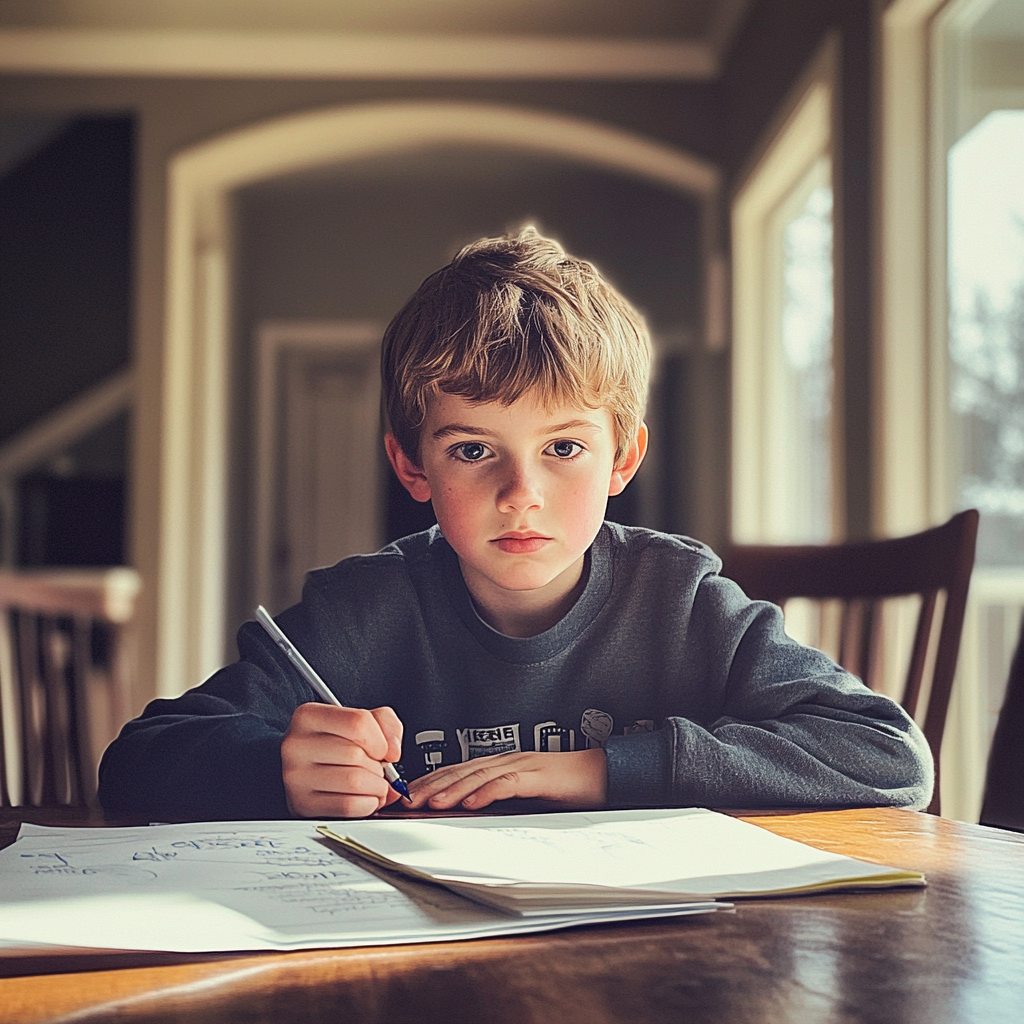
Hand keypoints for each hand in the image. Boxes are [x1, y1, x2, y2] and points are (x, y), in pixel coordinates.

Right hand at [281, 703, 403, 817]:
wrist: (307, 768)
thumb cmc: (335, 743)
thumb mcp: (360, 719)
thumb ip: (385, 723)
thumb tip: (392, 750)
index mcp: (309, 716)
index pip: (358, 723)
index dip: (380, 739)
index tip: (382, 748)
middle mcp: (296, 745)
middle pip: (356, 754)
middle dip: (378, 765)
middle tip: (376, 768)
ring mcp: (296, 777)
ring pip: (354, 781)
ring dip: (376, 786)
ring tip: (373, 783)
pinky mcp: (303, 804)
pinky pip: (348, 806)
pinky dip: (368, 804)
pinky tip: (365, 798)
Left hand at [406, 748, 607, 810]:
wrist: (602, 775)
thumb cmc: (565, 787)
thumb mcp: (525, 794)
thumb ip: (500, 797)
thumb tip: (469, 814)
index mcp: (501, 764)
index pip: (458, 770)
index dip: (432, 780)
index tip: (408, 793)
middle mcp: (506, 760)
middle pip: (461, 771)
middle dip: (432, 785)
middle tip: (406, 800)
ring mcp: (522, 766)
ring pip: (479, 776)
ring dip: (452, 790)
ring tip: (431, 803)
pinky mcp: (537, 777)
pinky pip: (507, 783)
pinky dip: (487, 793)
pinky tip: (471, 804)